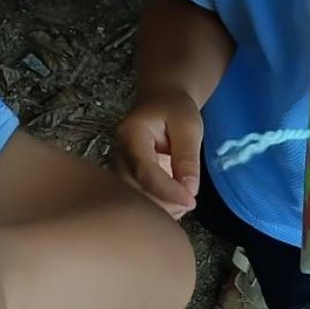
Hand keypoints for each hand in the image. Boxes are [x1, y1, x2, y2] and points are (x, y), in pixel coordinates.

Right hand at [114, 89, 203, 217]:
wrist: (162, 100)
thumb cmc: (176, 109)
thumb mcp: (189, 127)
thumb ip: (187, 157)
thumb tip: (189, 191)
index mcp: (132, 134)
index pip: (145, 169)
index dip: (167, 190)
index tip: (190, 201)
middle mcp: (119, 152)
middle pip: (132, 188)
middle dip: (162, 203)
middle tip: (189, 203)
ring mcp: (119, 165)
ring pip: (132, 197)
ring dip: (159, 207)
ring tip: (184, 204)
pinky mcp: (125, 175)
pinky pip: (137, 196)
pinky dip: (156, 205)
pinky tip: (174, 205)